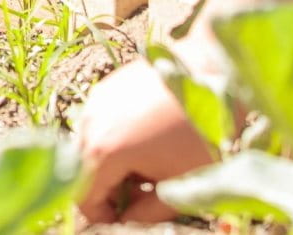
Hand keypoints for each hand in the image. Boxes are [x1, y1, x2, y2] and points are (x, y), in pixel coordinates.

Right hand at [74, 59, 217, 223]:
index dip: (101, 216)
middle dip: (106, 190)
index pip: (82, 197)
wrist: (210, 72)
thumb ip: (148, 212)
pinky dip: (114, 140)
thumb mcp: (179, 184)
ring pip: (89, 146)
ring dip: (110, 165)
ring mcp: (97, 101)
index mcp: (104, 151)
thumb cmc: (201, 132)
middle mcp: (91, 122)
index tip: (124, 220)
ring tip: (147, 169)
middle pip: (82, 170)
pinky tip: (147, 143)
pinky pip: (99, 123)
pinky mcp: (108, 87)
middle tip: (138, 197)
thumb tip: (127, 221)